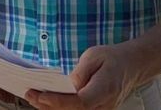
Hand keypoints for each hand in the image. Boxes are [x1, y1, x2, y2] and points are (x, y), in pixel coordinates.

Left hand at [25, 43, 141, 109]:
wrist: (132, 67)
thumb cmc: (112, 59)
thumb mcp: (95, 55)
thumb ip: (80, 72)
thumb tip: (67, 85)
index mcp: (105, 89)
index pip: (80, 101)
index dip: (59, 101)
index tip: (41, 95)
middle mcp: (105, 105)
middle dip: (48, 106)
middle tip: (29, 94)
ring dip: (51, 109)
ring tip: (33, 97)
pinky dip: (60, 108)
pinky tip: (45, 101)